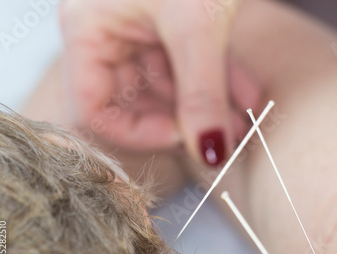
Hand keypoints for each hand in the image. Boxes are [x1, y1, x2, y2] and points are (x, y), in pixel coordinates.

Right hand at [59, 0, 260, 165]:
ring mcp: (141, 24)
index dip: (136, 130)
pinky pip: (191, 59)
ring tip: (245, 119)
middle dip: (185, 119)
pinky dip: (219, 77)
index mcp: (88, 28)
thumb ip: (202, 93)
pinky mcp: (173, 17)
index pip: (94, 106)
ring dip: (209, 103)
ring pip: (170, 82)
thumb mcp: (196, 26)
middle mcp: (109, 29)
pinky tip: (248, 94)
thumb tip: (210, 153)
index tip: (182, 137)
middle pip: (138, 97)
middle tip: (225, 137)